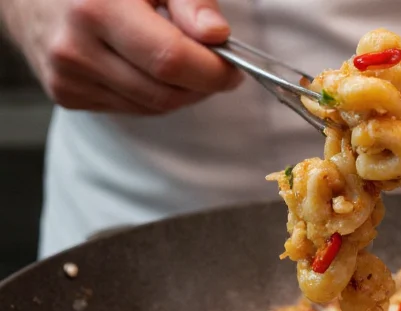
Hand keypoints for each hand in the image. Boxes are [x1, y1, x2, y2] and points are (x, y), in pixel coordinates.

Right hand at [0, 0, 240, 113]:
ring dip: (181, 91)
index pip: (171, 60)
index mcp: (97, 6)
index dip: (212, 70)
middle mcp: (75, 46)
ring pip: (152, 106)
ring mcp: (67, 76)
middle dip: (202, 84)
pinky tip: (145, 65)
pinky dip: (152, 93)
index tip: (233, 66)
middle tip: (217, 66)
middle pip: (165, 91)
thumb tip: (217, 35)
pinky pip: (132, 108)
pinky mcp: (66, 94)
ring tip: (179, 59)